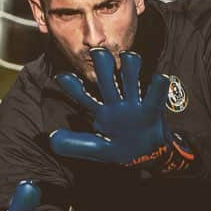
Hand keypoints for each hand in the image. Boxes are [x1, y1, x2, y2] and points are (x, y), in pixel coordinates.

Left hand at [49, 48, 193, 172]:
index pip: (83, 96)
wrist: (147, 157)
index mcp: (101, 111)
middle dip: (102, 64)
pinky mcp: (151, 110)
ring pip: (130, 78)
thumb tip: (51, 139)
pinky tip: (160, 78)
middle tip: (98, 52)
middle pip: (106, 78)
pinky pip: (154, 96)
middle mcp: (116, 103)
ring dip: (129, 66)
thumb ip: (76, 144)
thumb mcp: (97, 148)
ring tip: (128, 57)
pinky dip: (158, 87)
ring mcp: (134, 104)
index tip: (61, 77)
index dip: (72, 87)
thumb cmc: (121, 149)